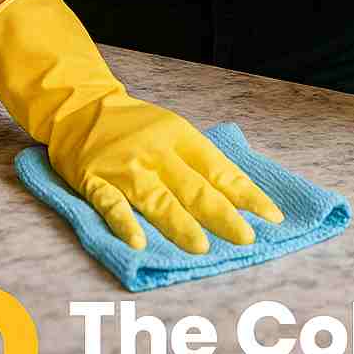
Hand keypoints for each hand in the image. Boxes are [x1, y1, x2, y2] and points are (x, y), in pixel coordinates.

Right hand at [0, 0, 285, 253]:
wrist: (80, 106)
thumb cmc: (135, 124)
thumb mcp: (173, 131)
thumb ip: (199, 162)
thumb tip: (237, 197)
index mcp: (181, 137)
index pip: (220, 170)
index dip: (246, 194)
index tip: (272, 217)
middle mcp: (157, 152)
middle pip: (193, 187)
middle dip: (222, 215)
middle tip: (246, 239)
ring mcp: (125, 167)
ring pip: (157, 199)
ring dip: (180, 224)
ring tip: (202, 247)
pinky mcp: (94, 180)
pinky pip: (111, 204)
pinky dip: (125, 223)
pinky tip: (139, 242)